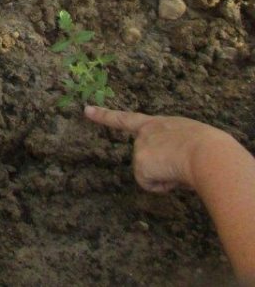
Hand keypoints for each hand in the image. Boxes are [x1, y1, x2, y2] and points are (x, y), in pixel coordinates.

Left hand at [85, 105, 232, 192]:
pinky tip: (174, 176)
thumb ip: (175, 149)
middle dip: (155, 165)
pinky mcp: (139, 162)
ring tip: (184, 168)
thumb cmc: (210, 148)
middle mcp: (145, 132)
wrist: (209, 153)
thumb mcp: (191, 141)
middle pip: (144, 157)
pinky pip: (150, 184)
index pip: (128, 118)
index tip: (86, 110)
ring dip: (167, 176)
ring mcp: (140, 146)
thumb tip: (173, 169)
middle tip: (177, 163)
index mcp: (159, 123)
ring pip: (151, 173)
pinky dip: (163, 185)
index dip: (106, 115)